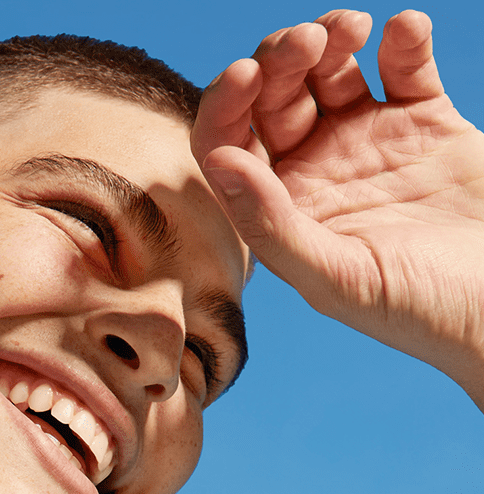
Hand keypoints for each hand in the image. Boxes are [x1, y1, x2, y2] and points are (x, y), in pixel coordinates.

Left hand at [192, 10, 483, 408]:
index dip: (226, 104)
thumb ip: (272, 227)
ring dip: (331, 37)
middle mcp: (316, 171)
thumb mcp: (335, 278)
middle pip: (275, 96)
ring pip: (332, 69)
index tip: (246, 75)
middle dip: (281, 57)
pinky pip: (404, 64)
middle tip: (309, 41)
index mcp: (281, 210)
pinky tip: (404, 30)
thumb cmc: (415, 310)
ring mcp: (369, 143)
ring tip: (351, 29)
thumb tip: (220, 163)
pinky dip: (401, 38)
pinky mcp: (426, 121)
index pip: (228, 145)